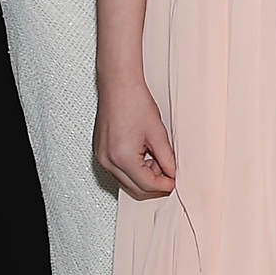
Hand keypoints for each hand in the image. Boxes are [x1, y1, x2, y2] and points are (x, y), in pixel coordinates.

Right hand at [94, 73, 176, 197]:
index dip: (164, 185)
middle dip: (154, 185)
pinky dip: (133, 170)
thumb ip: (167, 158)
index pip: (146, 185)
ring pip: (126, 182)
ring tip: (158, 159)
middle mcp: (108, 161)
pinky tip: (144, 156)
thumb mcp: (157, 133)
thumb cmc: (134, 102)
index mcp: (122, 157)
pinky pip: (118, 171)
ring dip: (144, 178)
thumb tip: (172, 173)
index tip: (175, 182)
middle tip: (170, 174)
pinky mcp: (101, 152)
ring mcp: (102, 157)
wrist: (119, 86)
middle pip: (135, 188)